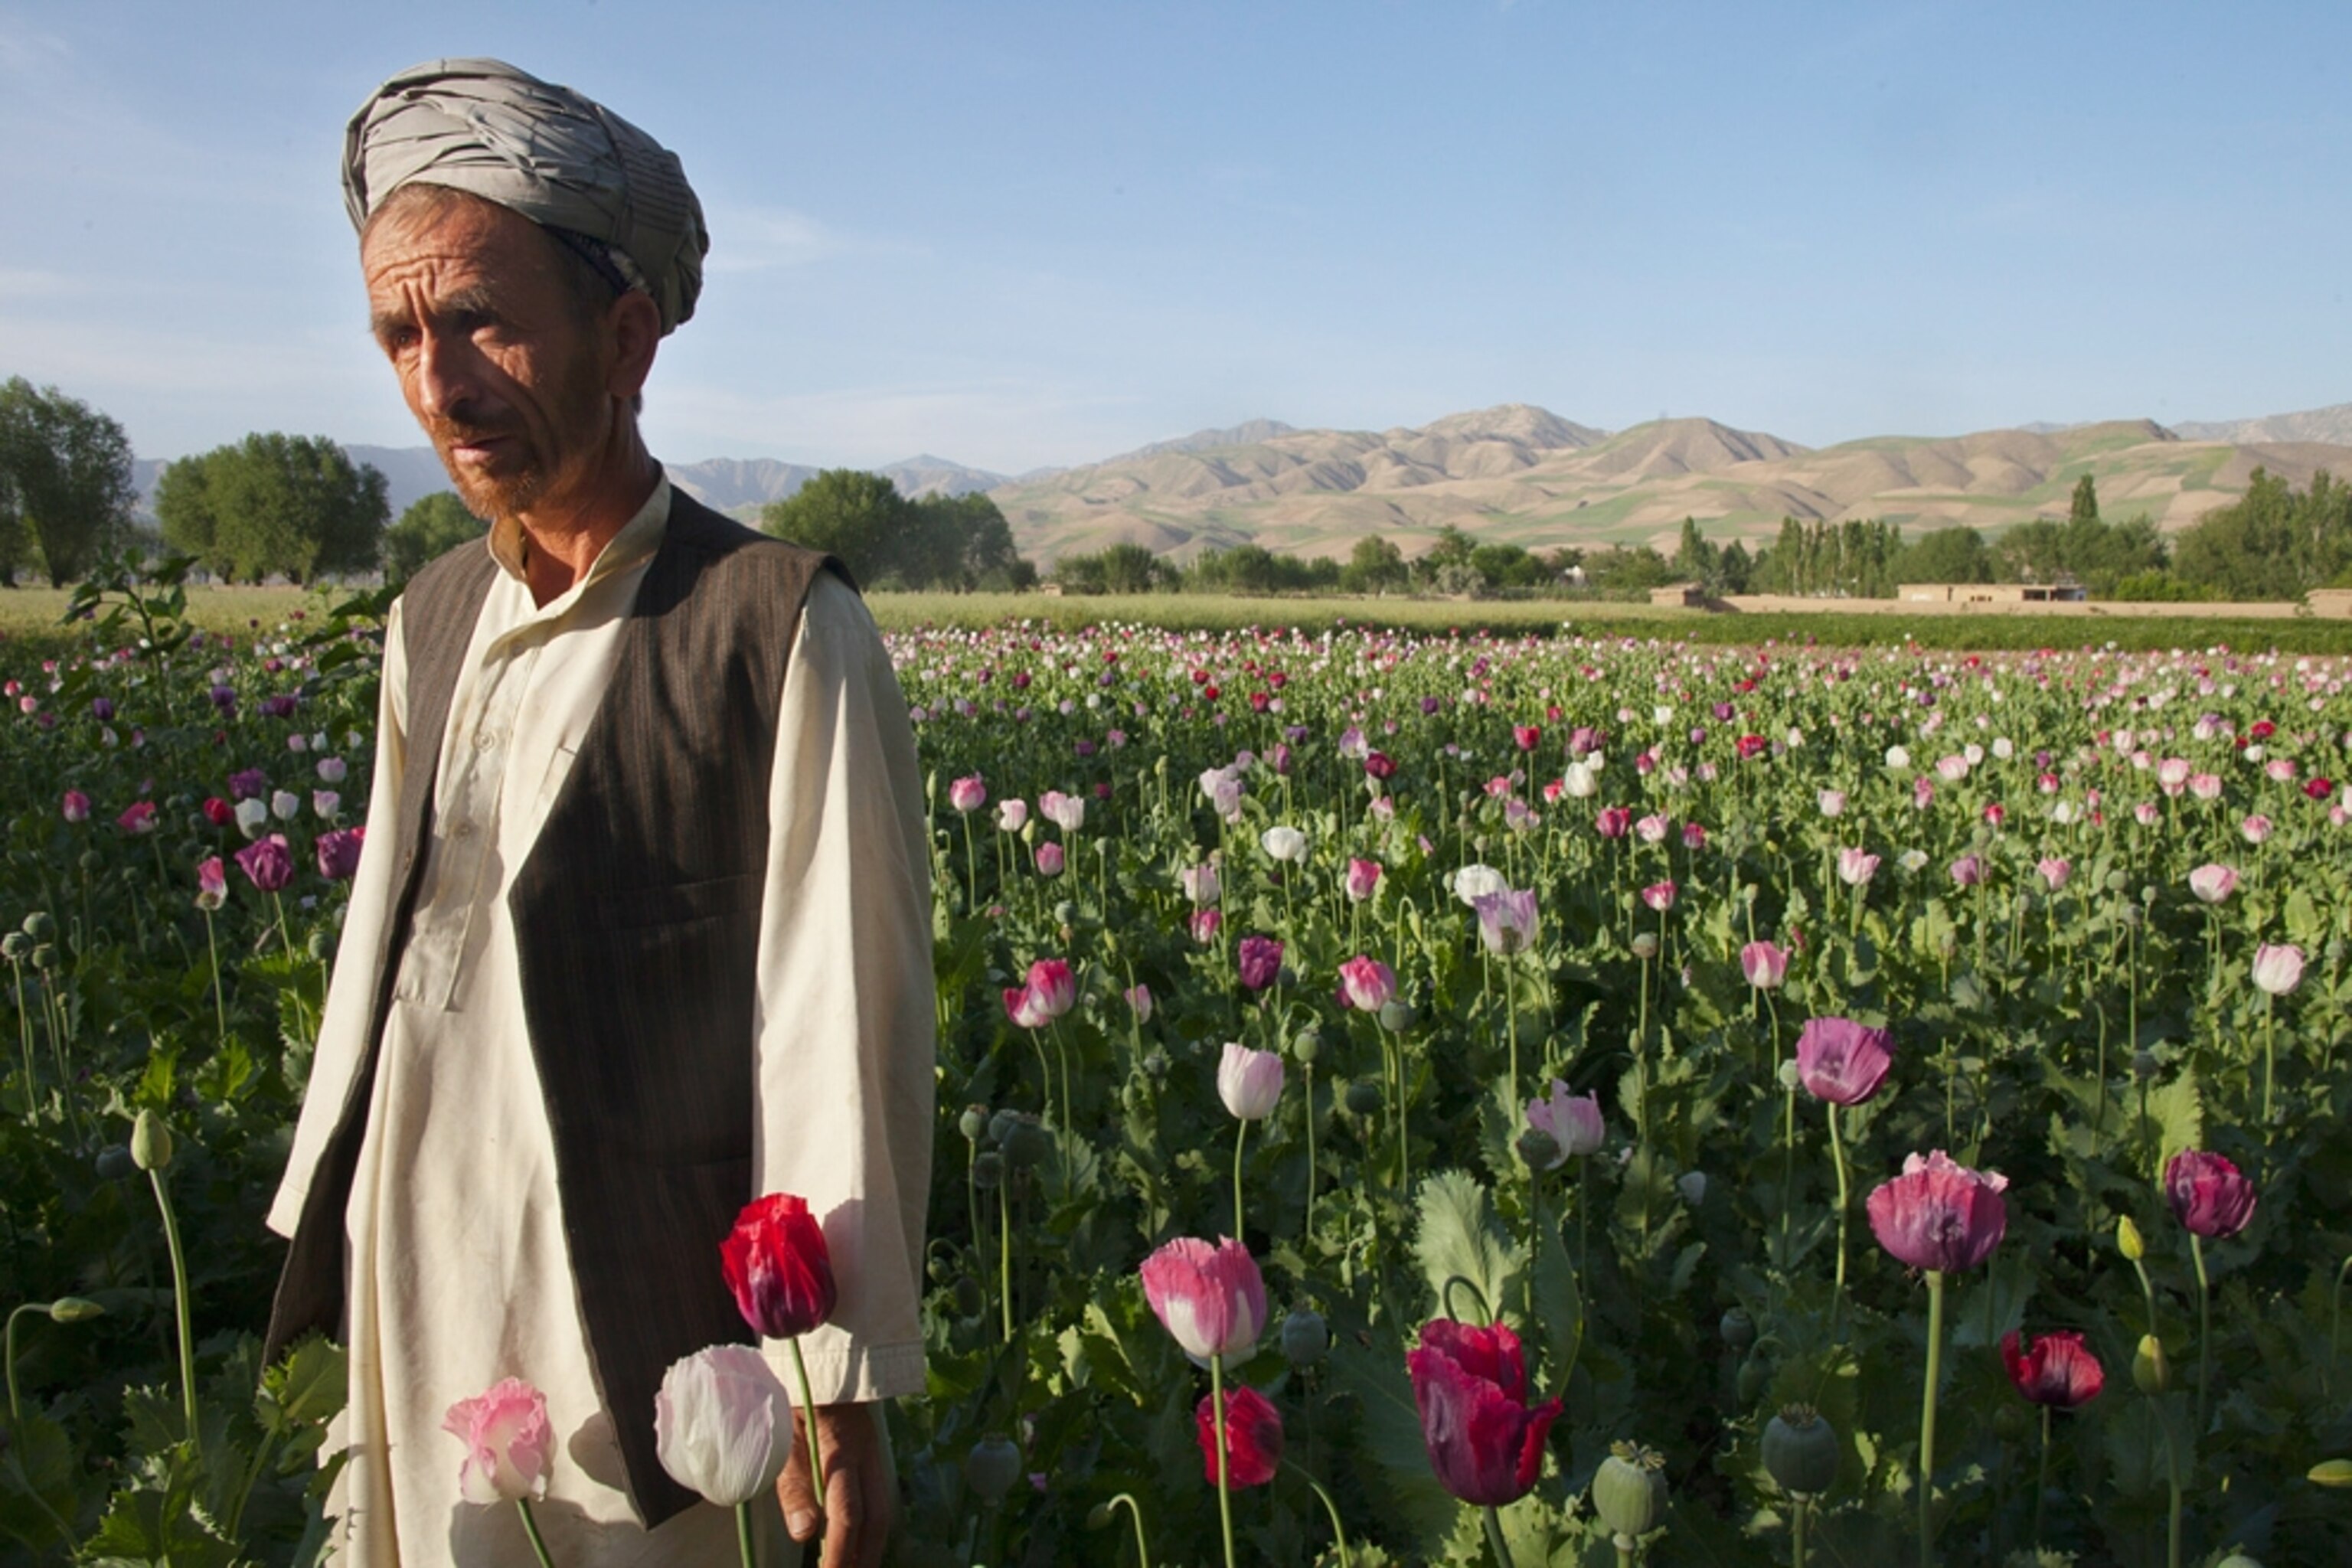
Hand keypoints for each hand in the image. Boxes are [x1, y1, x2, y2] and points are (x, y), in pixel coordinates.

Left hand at [776, 1401, 893, 1567]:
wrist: (826, 1350)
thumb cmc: (797, 1390)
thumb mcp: (785, 1432)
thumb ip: (793, 1482)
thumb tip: (806, 1532)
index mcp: (842, 1452)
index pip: (847, 1516)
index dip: (839, 1555)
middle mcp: (866, 1456)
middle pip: (877, 1520)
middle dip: (864, 1558)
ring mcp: (873, 1452)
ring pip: (882, 1509)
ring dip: (869, 1545)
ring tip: (852, 1566)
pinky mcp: (870, 1449)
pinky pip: (878, 1494)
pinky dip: (869, 1524)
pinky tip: (856, 1537)